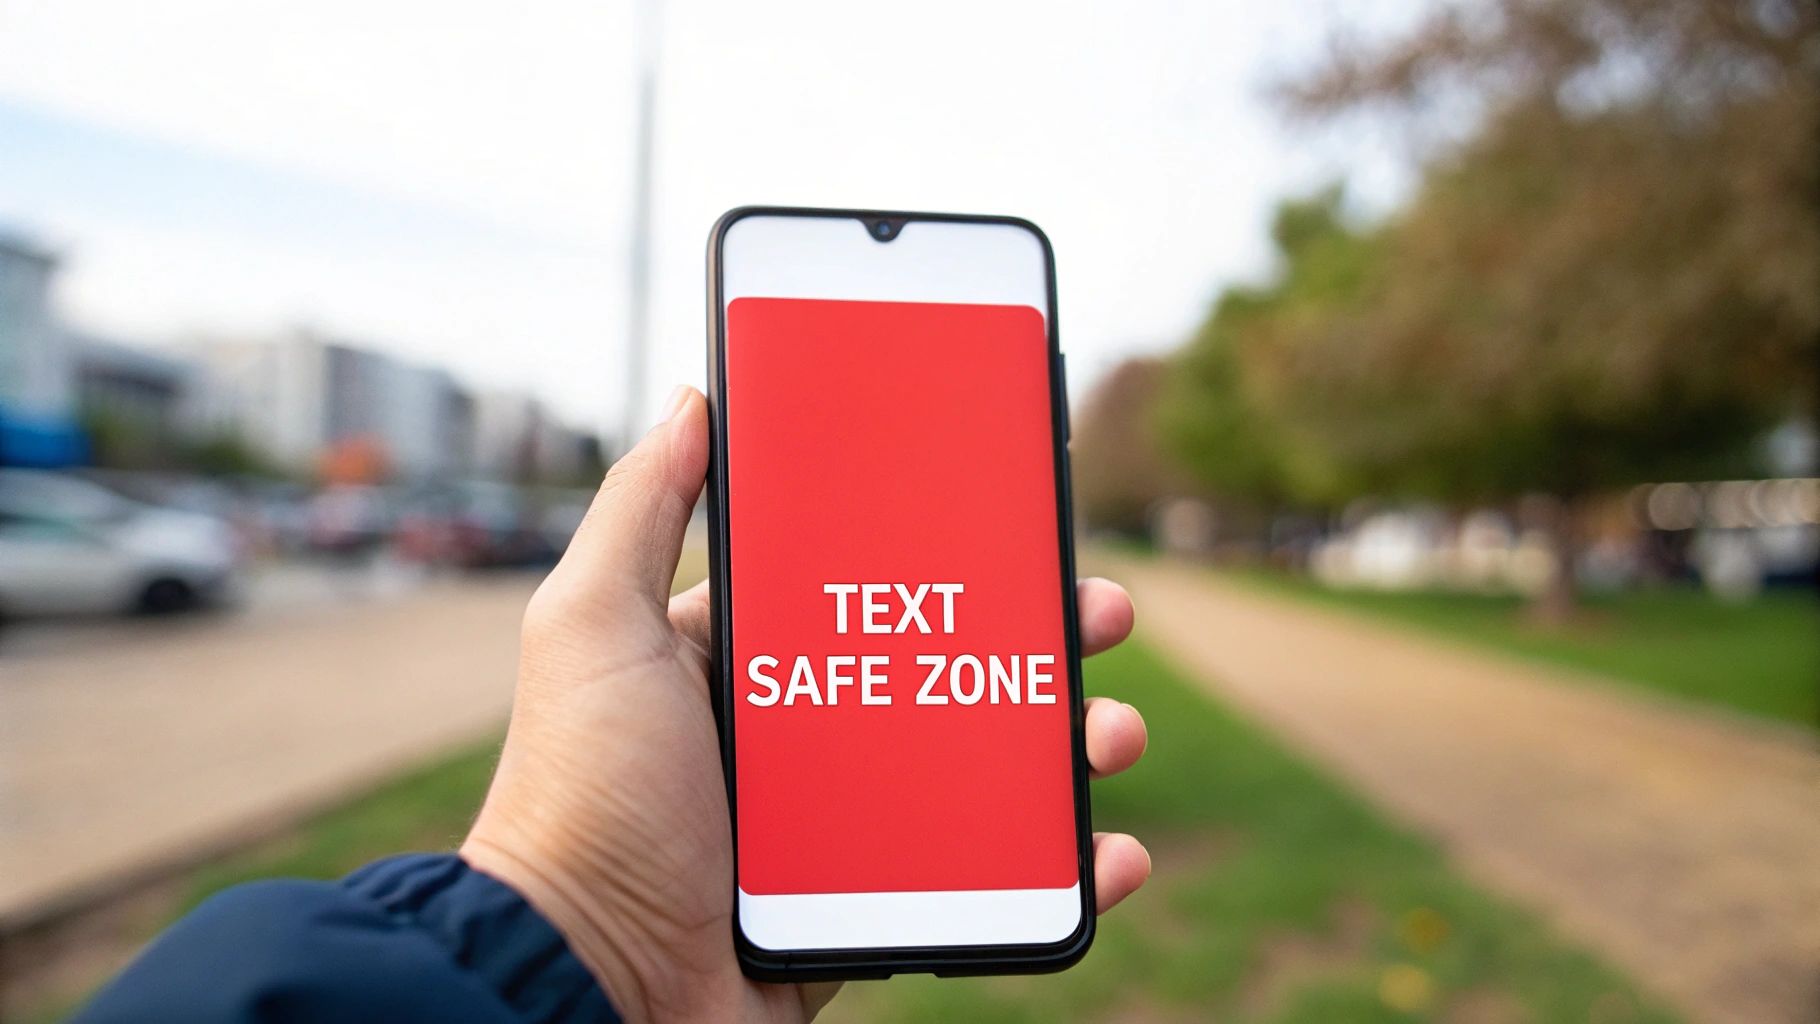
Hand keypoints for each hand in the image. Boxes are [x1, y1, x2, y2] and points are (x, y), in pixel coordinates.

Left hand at [462, 386, 1150, 1023]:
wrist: (584, 980)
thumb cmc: (578, 797)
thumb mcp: (591, 626)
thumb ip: (642, 510)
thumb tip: (694, 398)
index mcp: (752, 665)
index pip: (872, 587)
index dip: (951, 553)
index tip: (1019, 515)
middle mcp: (806, 739)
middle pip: (952, 669)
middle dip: (1039, 637)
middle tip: (1099, 613)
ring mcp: (847, 827)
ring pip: (988, 770)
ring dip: (1069, 744)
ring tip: (1112, 733)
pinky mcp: (875, 909)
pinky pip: (987, 881)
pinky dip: (1063, 870)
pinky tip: (1109, 850)